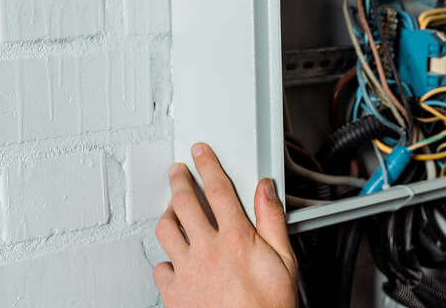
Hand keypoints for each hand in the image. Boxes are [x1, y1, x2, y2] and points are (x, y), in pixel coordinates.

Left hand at [154, 143, 297, 307]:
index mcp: (236, 238)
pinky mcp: (174, 293)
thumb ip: (273, 220)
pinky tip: (173, 259)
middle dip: (178, 180)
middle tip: (178, 172)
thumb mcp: (285, 260)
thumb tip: (266, 190)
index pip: (217, 189)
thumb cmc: (268, 306)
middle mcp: (207, 250)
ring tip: (172, 212)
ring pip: (165, 230)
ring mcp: (187, 271)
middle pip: (184, 202)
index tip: (200, 153)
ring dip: (167, 216)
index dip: (207, 164)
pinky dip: (165, 260)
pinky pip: (160, 267)